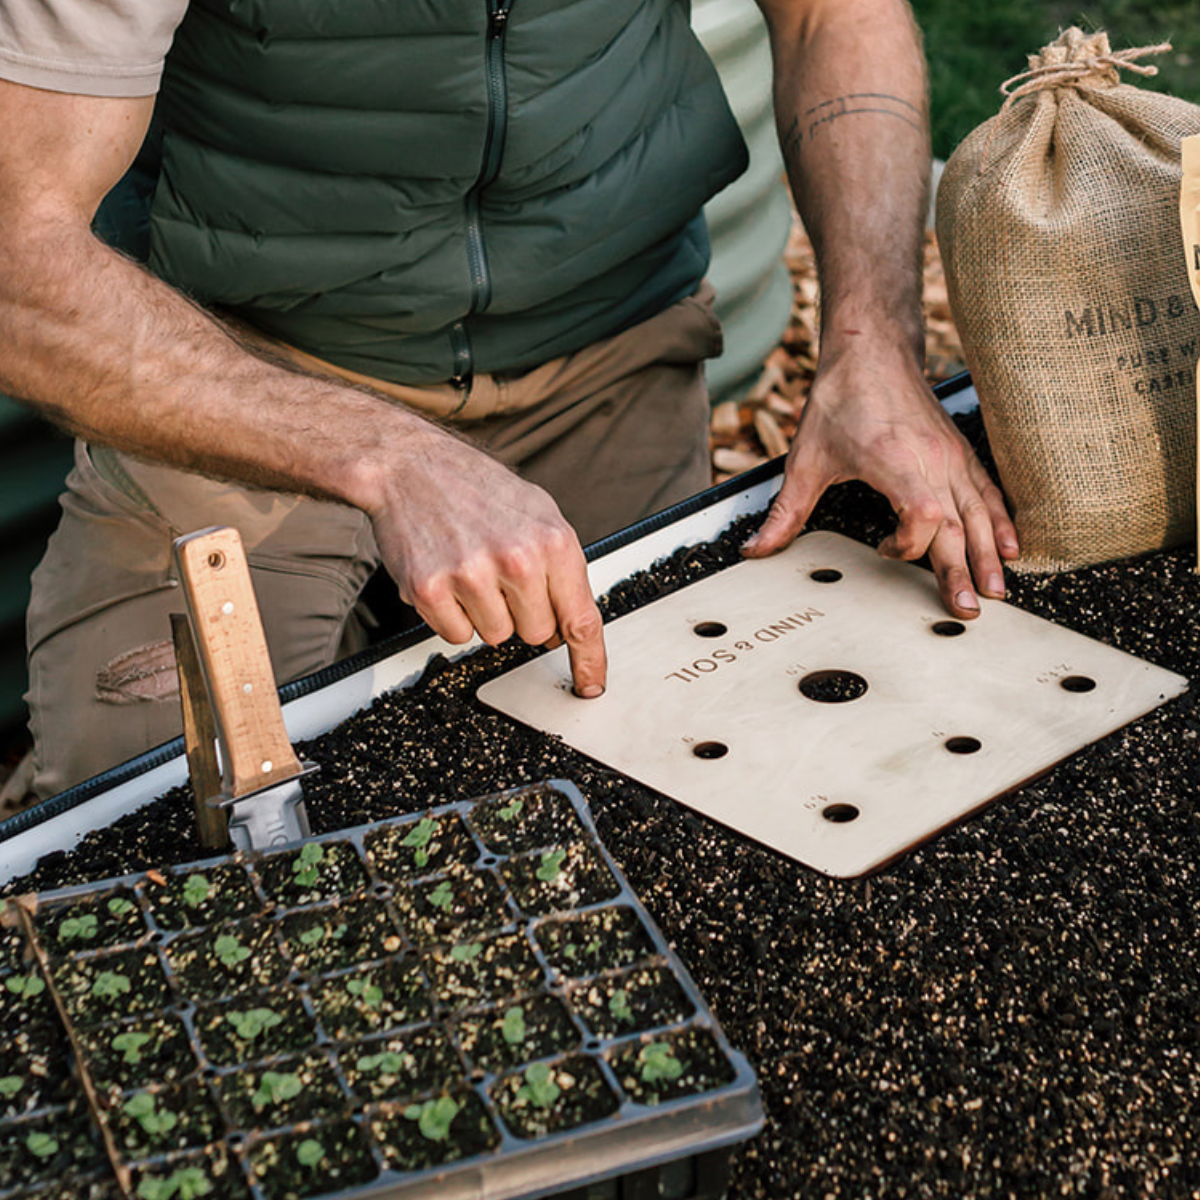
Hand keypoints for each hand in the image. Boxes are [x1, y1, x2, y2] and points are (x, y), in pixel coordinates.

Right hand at [367, 433, 606, 694]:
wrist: (410, 465)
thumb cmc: (476, 488)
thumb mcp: (539, 513)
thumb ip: (561, 567)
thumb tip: (571, 624)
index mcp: (553, 540)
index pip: (581, 619)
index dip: (589, 660)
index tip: (590, 685)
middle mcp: (517, 559)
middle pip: (537, 634)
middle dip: (524, 614)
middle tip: (502, 577)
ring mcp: (472, 575)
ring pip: (495, 636)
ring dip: (485, 613)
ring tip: (471, 569)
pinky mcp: (430, 589)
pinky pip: (455, 635)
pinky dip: (451, 615)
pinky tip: (447, 577)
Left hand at [742, 345, 1017, 617]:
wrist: (871, 352)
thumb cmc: (839, 401)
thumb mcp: (805, 461)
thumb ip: (785, 513)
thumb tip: (755, 550)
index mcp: (895, 462)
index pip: (923, 515)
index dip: (908, 545)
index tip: (881, 550)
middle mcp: (932, 461)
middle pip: (958, 525)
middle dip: (964, 571)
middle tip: (969, 610)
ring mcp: (952, 457)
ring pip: (981, 513)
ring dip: (991, 554)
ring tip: (996, 592)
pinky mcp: (960, 452)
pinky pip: (989, 492)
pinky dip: (1001, 521)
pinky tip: (1010, 547)